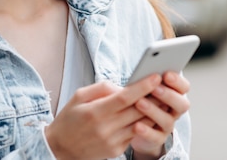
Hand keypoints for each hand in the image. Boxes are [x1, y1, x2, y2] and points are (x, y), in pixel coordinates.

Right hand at [45, 74, 161, 159]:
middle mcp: (105, 128)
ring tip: (161, 97)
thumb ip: (102, 88)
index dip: (142, 87)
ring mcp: (112, 141)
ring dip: (153, 111)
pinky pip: (135, 134)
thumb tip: (124, 87)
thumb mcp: (79, 96)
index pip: (125, 98)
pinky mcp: (116, 150)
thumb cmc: (69, 118)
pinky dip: (143, 123)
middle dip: (154, 97)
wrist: (60, 148)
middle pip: (137, 111)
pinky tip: (148, 113)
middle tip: (166, 85)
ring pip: (140, 124)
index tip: (155, 77)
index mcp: (95, 112)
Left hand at [130, 71, 190, 158]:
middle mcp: (174, 110)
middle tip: (155, 88)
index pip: (184, 87)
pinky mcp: (157, 139)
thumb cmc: (141, 100)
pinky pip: (155, 137)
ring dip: (154, 111)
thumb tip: (141, 71)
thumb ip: (147, 80)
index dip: (177, 81)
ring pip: (168, 120)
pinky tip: (137, 125)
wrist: (135, 127)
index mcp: (174, 94)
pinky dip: (147, 131)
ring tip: (139, 103)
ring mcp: (167, 126)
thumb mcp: (143, 88)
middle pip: (182, 104)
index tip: (166, 74)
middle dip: (169, 95)